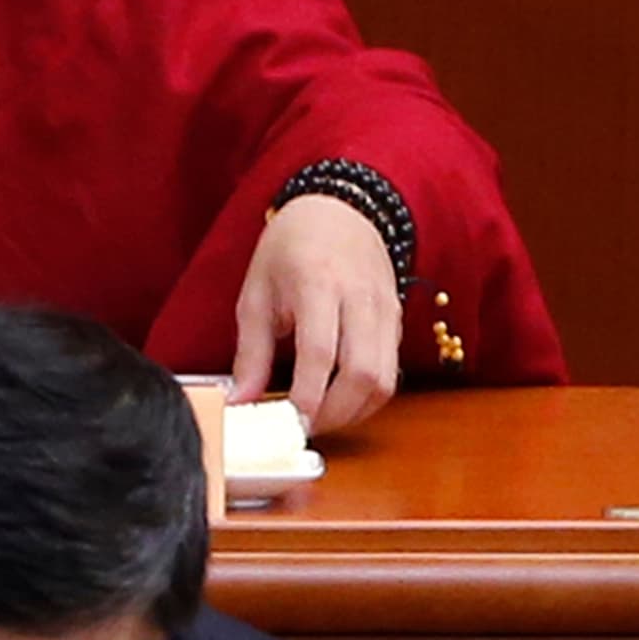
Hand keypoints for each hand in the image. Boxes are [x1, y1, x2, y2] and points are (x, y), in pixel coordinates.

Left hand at [230, 194, 402, 434]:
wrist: (339, 211)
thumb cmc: (289, 250)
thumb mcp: (256, 294)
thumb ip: (251, 353)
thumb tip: (240, 402)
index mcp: (318, 284)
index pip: (321, 352)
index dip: (307, 395)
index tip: (288, 422)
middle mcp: (360, 299)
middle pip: (363, 373)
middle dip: (334, 413)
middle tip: (302, 428)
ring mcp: (385, 311)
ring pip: (385, 379)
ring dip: (354, 411)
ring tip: (320, 419)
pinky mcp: (397, 321)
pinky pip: (392, 371)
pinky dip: (368, 396)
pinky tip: (340, 400)